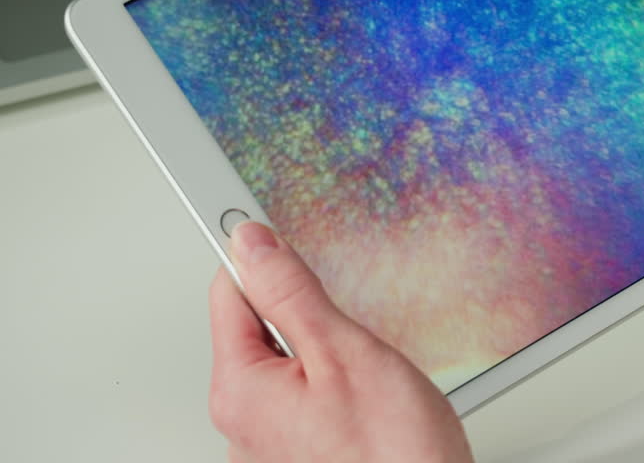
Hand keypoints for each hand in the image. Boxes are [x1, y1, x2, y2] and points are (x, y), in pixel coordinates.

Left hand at [208, 221, 473, 462]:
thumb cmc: (393, 453)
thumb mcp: (345, 352)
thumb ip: (292, 292)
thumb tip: (251, 243)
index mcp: (241, 389)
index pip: (230, 292)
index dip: (260, 256)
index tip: (273, 224)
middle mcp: (242, 420)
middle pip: (258, 326)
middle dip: (305, 312)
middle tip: (349, 323)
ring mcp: (269, 441)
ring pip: (288, 361)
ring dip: (326, 349)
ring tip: (368, 372)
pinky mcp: (300, 450)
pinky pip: (305, 394)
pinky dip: (335, 381)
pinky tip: (368, 396)